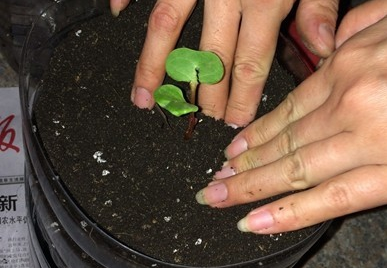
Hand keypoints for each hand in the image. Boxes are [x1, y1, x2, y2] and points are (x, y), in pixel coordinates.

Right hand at [111, 0, 338, 126]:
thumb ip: (319, 5)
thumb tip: (320, 46)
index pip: (251, 62)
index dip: (243, 96)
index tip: (235, 120)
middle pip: (209, 55)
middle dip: (205, 92)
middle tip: (200, 117)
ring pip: (167, 27)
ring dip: (155, 66)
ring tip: (144, 98)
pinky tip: (118, 13)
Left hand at [195, 13, 386, 233]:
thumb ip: (359, 29)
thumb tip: (329, 44)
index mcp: (347, 67)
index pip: (285, 111)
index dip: (254, 133)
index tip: (231, 151)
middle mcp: (348, 103)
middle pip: (280, 144)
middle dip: (241, 168)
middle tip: (211, 184)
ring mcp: (367, 140)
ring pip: (293, 170)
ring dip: (251, 189)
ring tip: (219, 200)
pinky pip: (331, 198)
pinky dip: (289, 212)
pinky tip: (257, 221)